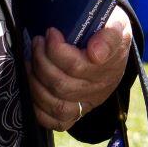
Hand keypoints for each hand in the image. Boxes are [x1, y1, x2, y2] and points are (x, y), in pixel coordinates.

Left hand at [28, 7, 132, 131]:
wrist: (113, 48)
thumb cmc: (108, 32)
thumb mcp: (116, 24)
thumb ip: (109, 35)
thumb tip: (96, 53)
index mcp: (107, 68)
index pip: (76, 67)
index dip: (56, 50)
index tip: (50, 32)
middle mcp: (98, 90)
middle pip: (61, 85)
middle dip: (41, 61)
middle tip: (38, 41)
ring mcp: (86, 104)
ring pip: (55, 105)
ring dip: (35, 81)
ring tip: (30, 60)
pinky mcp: (76, 114)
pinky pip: (55, 122)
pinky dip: (39, 108)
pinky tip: (33, 86)